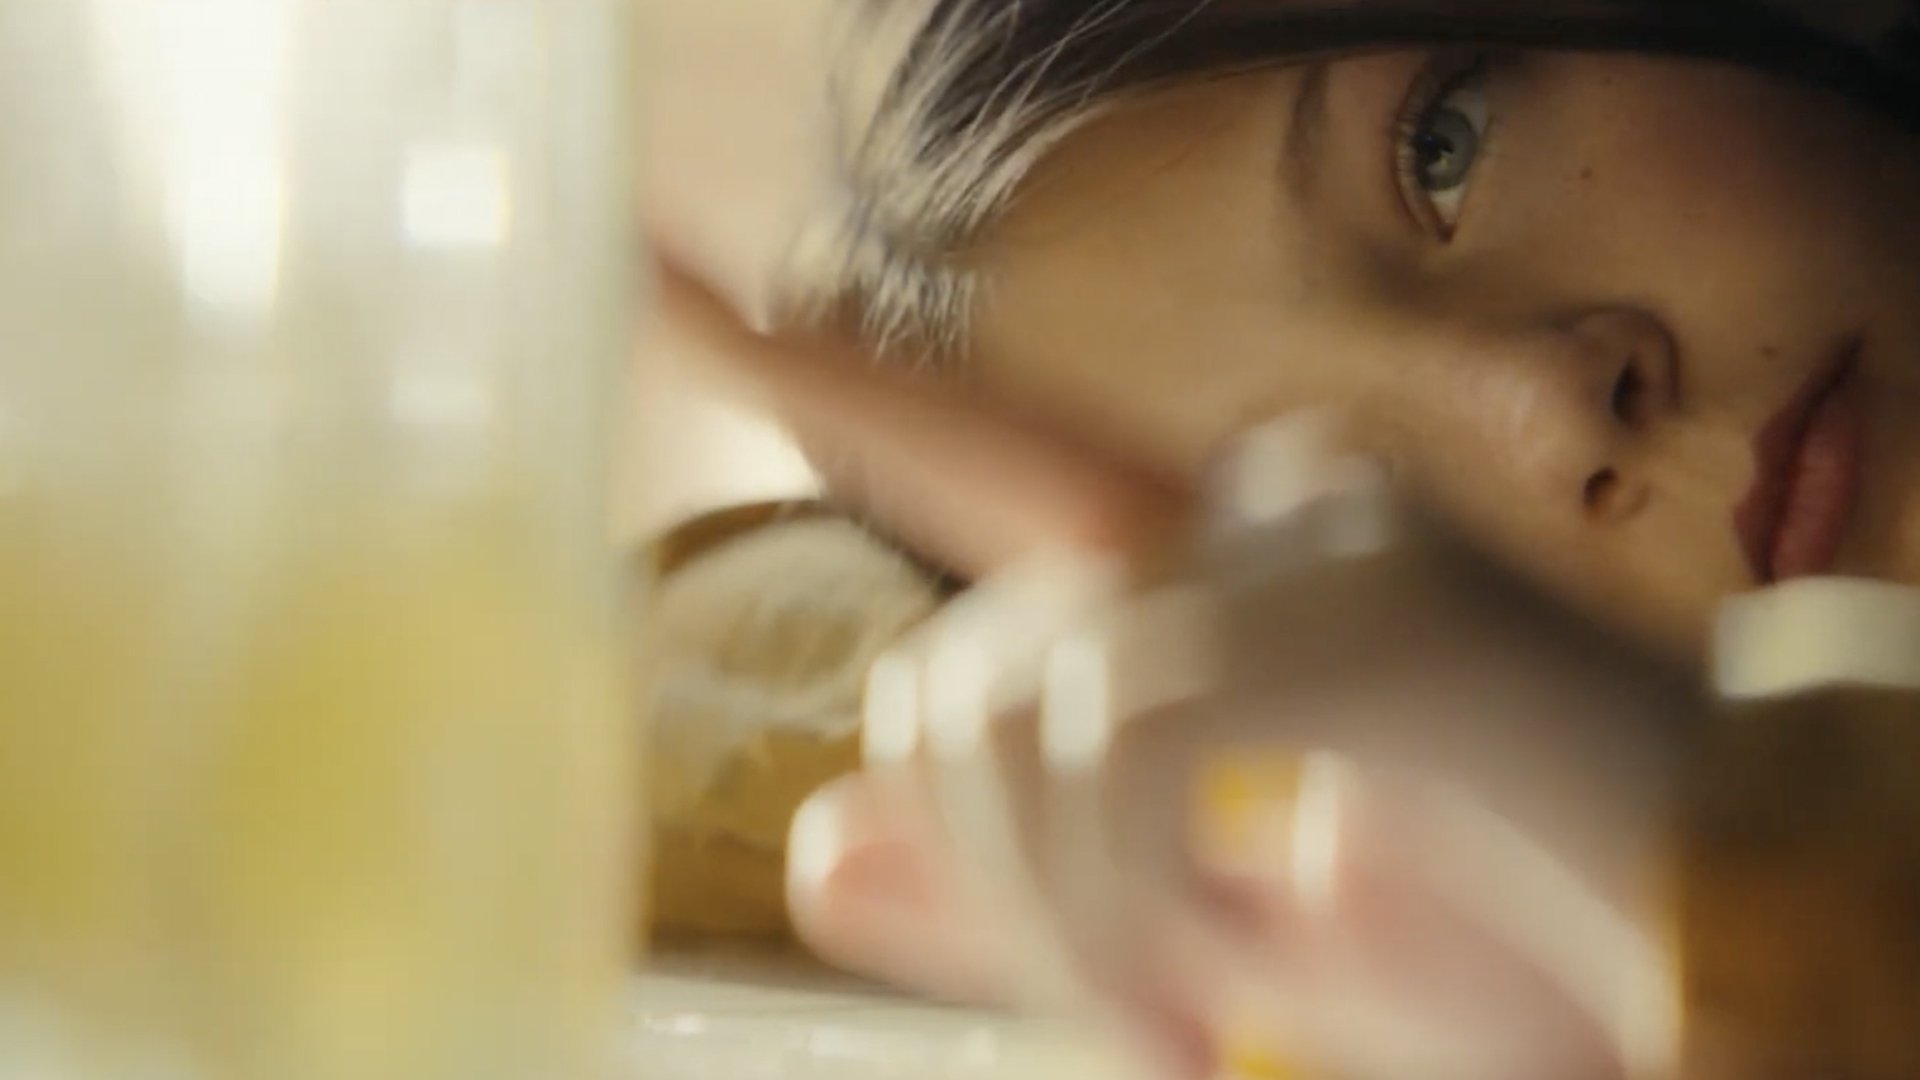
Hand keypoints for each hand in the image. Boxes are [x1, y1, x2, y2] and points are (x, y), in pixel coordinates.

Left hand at [656, 253, 1699, 1079]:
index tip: (663, 279)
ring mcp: (1301, 544)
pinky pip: (1113, 736)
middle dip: (994, 872)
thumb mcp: (1208, 927)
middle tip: (1132, 1003)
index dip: (817, 368)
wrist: (1732, 932)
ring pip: (1009, 701)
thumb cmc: (1494, 943)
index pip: (972, 444)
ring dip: (1067, 909)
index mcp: (1218, 569)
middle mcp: (1249, 514)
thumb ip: (1026, 880)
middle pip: (961, 663)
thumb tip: (819, 836)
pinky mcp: (1345, 608)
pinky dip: (1133, 892)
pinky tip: (1231, 963)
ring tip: (1199, 1005)